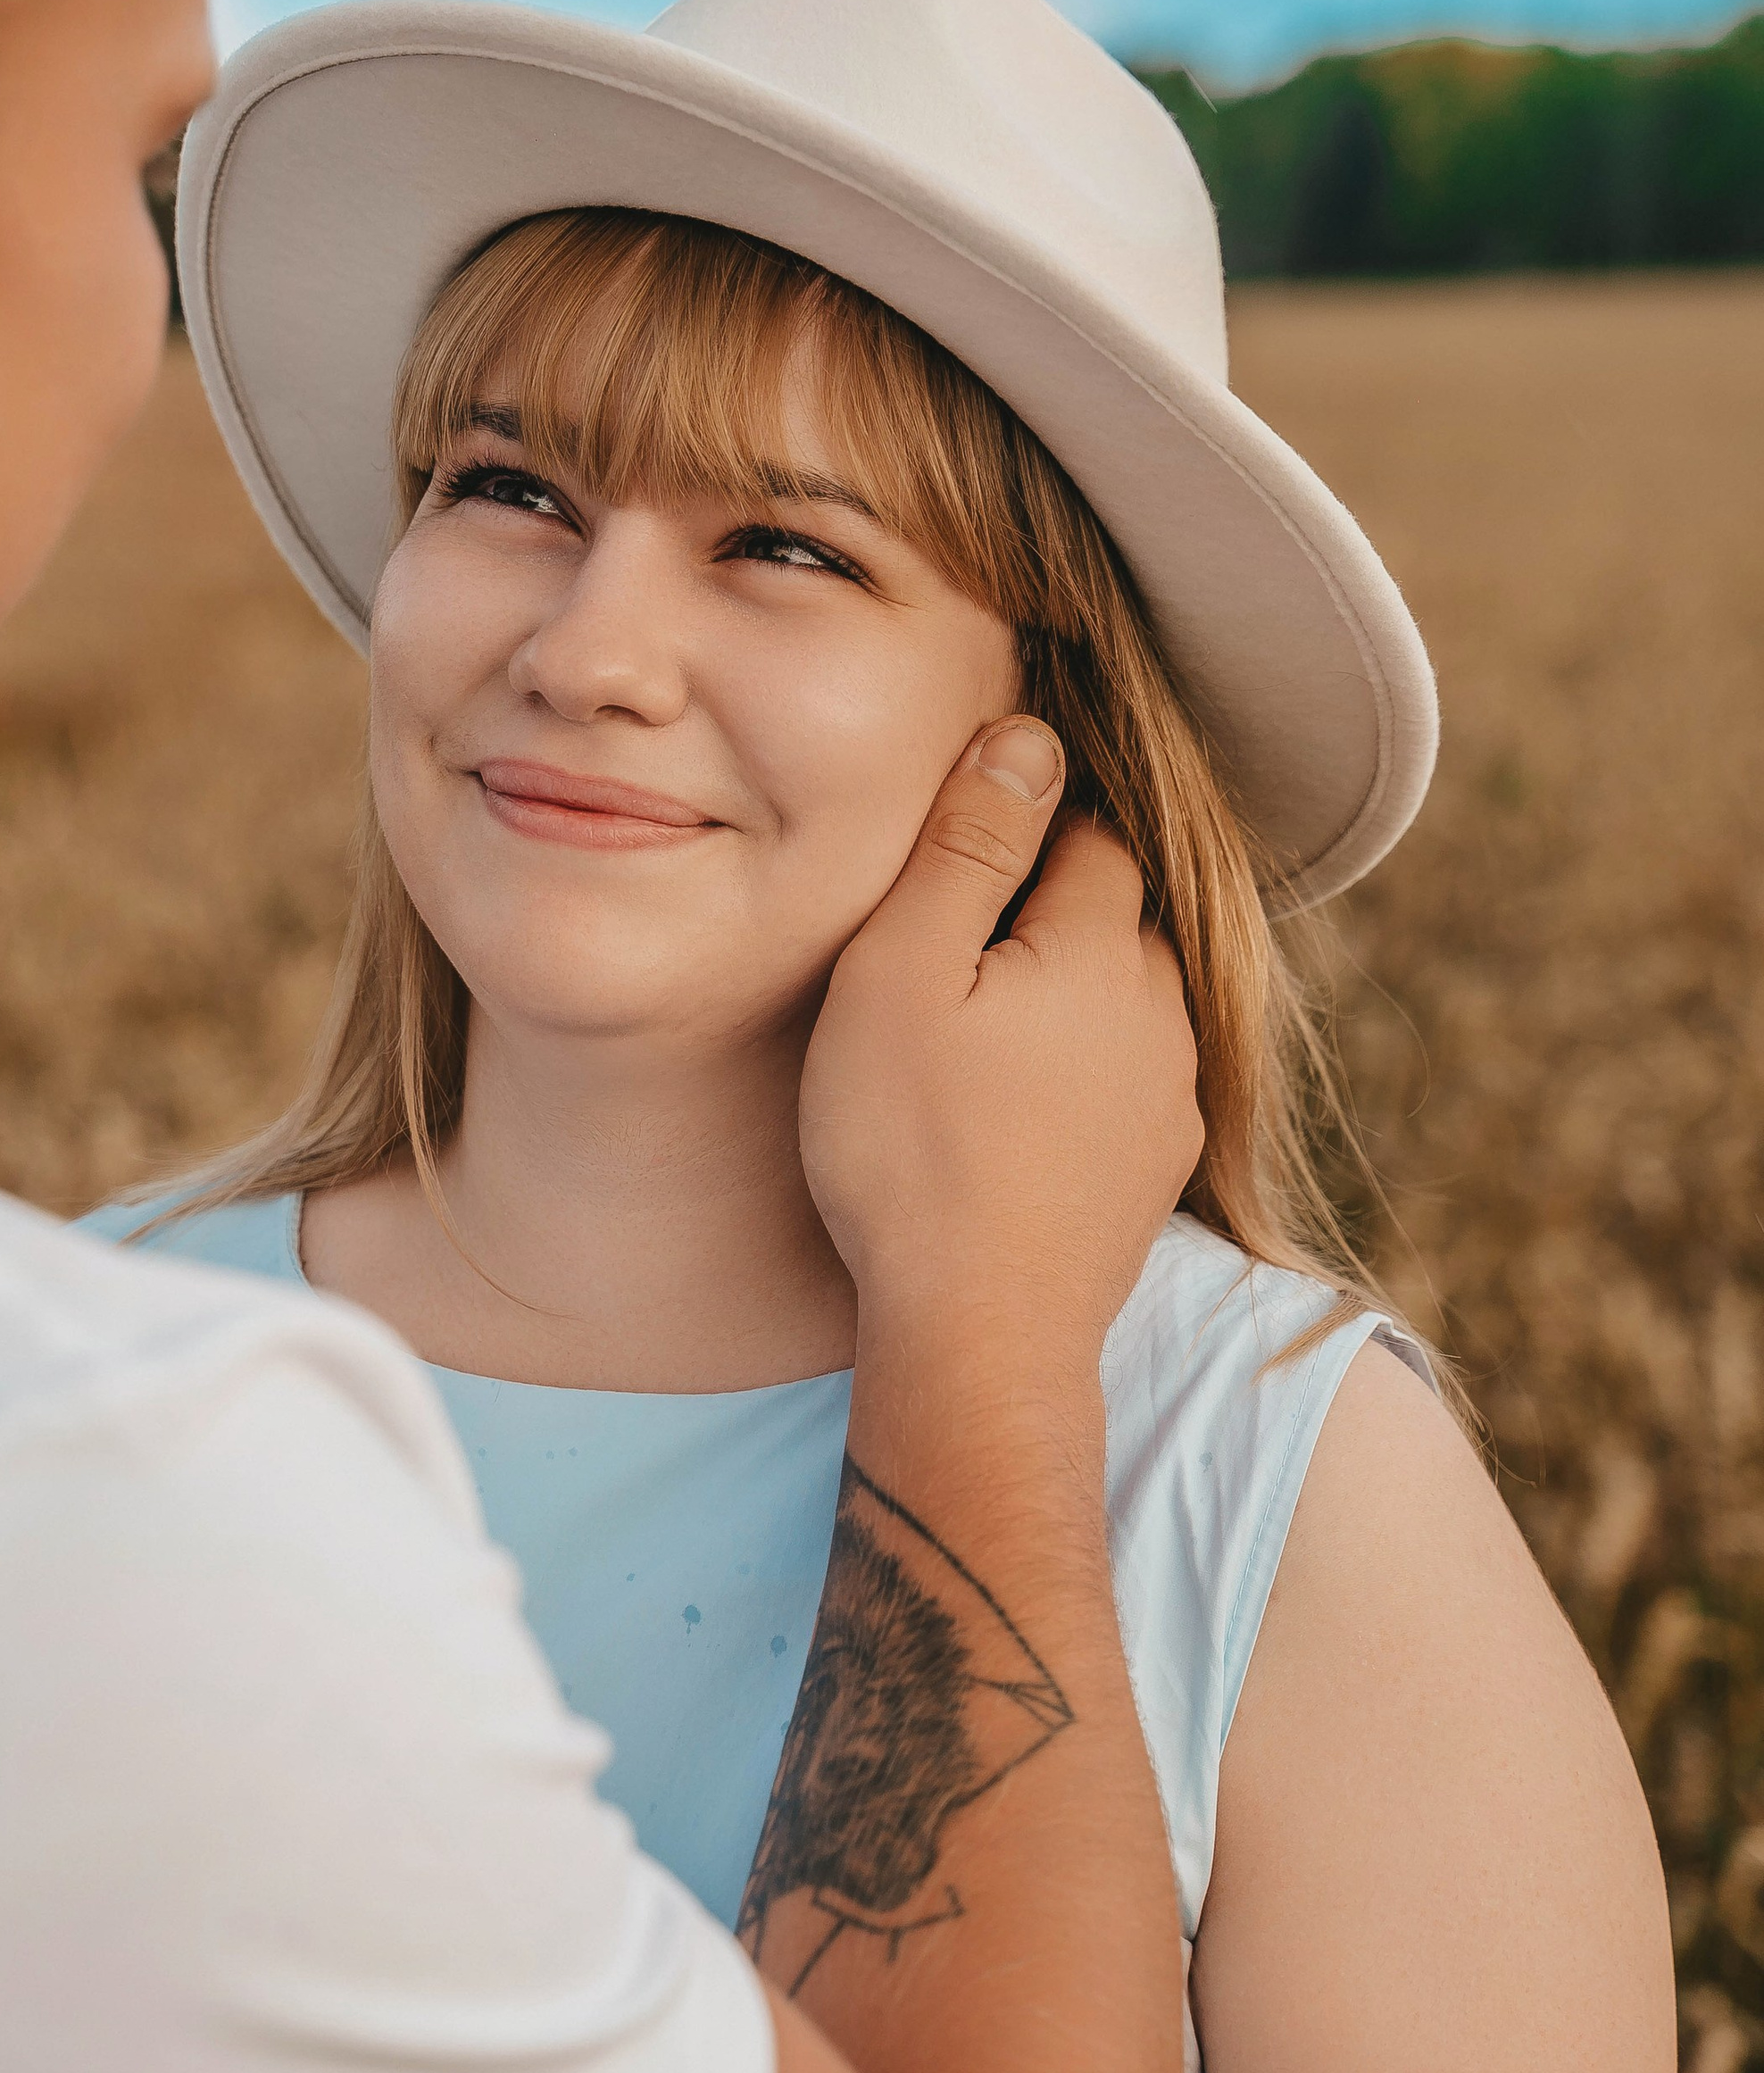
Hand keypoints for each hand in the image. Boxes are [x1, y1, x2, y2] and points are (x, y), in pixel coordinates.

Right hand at [799, 718, 1202, 1375]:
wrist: (980, 1336)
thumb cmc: (914, 1149)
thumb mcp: (902, 972)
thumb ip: (967, 845)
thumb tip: (1029, 736)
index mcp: (1102, 944)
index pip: (1084, 833)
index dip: (1017, 830)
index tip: (950, 862)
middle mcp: (1161, 1009)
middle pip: (1114, 914)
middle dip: (1049, 911)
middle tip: (951, 952)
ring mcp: (1169, 1097)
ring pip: (1126, 1002)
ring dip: (1067, 998)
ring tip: (977, 1037)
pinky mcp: (1156, 1171)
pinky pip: (1125, 1084)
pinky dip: (1077, 1079)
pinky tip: (1014, 1115)